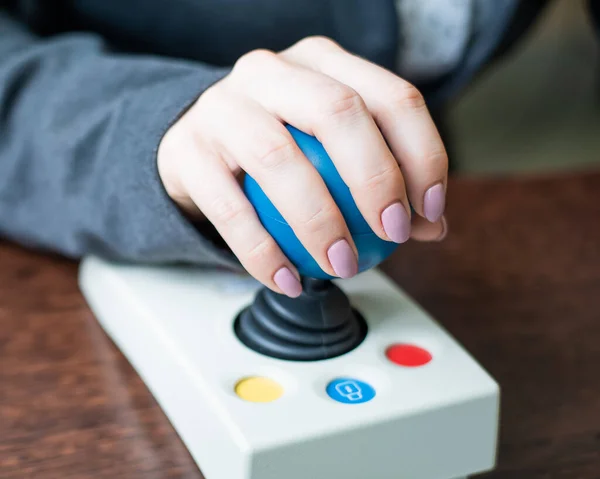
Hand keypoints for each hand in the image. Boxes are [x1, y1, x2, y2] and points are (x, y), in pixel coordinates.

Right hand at [158, 36, 447, 296]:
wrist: (196, 147)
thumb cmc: (277, 150)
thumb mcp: (332, 150)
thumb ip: (383, 181)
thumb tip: (431, 225)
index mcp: (320, 63)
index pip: (390, 97)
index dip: (422, 154)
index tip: (430, 210)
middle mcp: (270, 72)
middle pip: (337, 112)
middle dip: (376, 178)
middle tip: (393, 233)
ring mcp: (222, 106)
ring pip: (278, 156)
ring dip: (319, 222)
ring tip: (342, 264)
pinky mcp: (186, 150)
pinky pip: (229, 208)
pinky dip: (262, 252)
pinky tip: (289, 280)